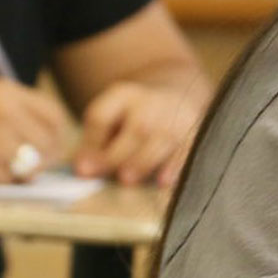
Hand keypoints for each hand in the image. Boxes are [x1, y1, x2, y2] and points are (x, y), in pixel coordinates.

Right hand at [0, 77, 69, 182]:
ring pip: (29, 164)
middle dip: (43, 158)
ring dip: (20, 171)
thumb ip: (17, 115)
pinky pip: (5, 179)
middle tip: (32, 165)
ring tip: (1, 165)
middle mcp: (4, 112)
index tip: (50, 146)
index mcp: (6, 92)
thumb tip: (52, 147)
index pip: (53, 116)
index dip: (56, 136)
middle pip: (47, 143)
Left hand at [73, 81, 203, 186]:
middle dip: (119, 155)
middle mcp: (151, 101)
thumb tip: (83, 171)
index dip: (91, 143)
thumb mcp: (111, 118)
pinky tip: (163, 181)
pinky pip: (186, 149)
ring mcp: (176, 114)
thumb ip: (95, 143)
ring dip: (143, 162)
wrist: (177, 97)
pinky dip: (175, 166)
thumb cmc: (134, 118)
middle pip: (137, 127)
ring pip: (162, 138)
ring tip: (127, 180)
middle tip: (104, 176)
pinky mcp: (195, 129)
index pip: (102, 116)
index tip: (82, 169)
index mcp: (122, 95)